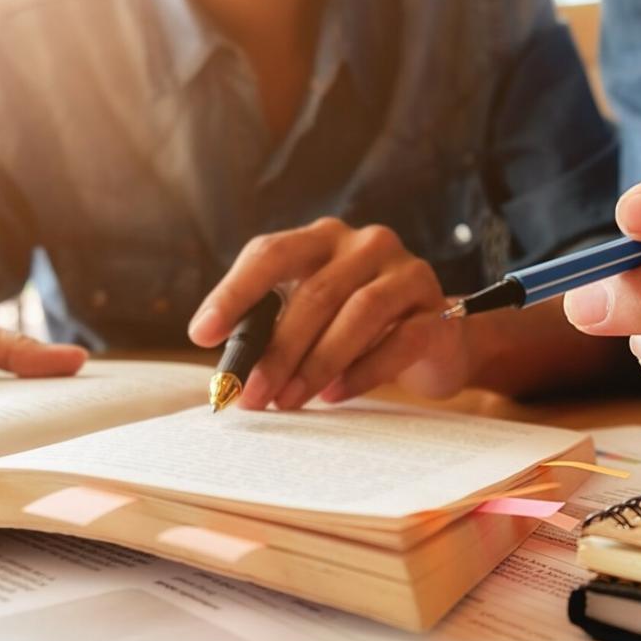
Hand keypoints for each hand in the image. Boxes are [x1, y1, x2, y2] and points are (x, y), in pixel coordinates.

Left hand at [188, 217, 463, 407]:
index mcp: (322, 239)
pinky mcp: (437, 312)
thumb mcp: (310, 320)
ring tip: (289, 401)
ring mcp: (407, 273)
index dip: (234, 292)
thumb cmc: (357, 331)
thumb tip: (228, 371)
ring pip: (359, 314)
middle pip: (315, 293)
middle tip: (252, 394)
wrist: (437, 342)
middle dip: (278, 350)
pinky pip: (399, 341)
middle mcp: (366, 244)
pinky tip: (334, 395)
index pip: (271, 253)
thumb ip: (272, 330)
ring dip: (317, 363)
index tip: (202, 334)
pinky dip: (362, 372)